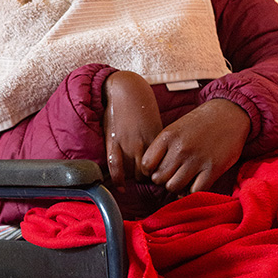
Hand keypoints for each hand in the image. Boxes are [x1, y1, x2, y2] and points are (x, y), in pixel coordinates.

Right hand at [103, 71, 162, 189]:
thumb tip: (163, 159)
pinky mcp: (113, 142)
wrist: (125, 90)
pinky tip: (121, 187)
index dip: (164, 175)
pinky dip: (118, 179)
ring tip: (135, 180)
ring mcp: (128, 143)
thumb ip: (158, 142)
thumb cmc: (142, 106)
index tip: (162, 177)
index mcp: (158, 139)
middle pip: (151, 173)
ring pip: (135, 173)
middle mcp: (144, 143)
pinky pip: (115, 166)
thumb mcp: (156, 124)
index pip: (164, 166)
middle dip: (151, 179)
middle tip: (149, 179)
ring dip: (135, 179)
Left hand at [141, 99, 250, 193]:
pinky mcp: (213, 169)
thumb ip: (164, 147)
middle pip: (159, 178)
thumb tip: (151, 172)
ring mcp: (196, 159)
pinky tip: (194, 185)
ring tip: (183, 181)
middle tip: (171, 176)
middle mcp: (180, 148)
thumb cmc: (201, 123)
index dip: (149, 171)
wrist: (230, 114)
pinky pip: (194, 191)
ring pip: (173, 187)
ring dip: (177, 187)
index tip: (157, 170)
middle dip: (163, 180)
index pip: (146, 164)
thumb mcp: (177, 128)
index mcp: (168, 136)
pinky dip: (192, 192)